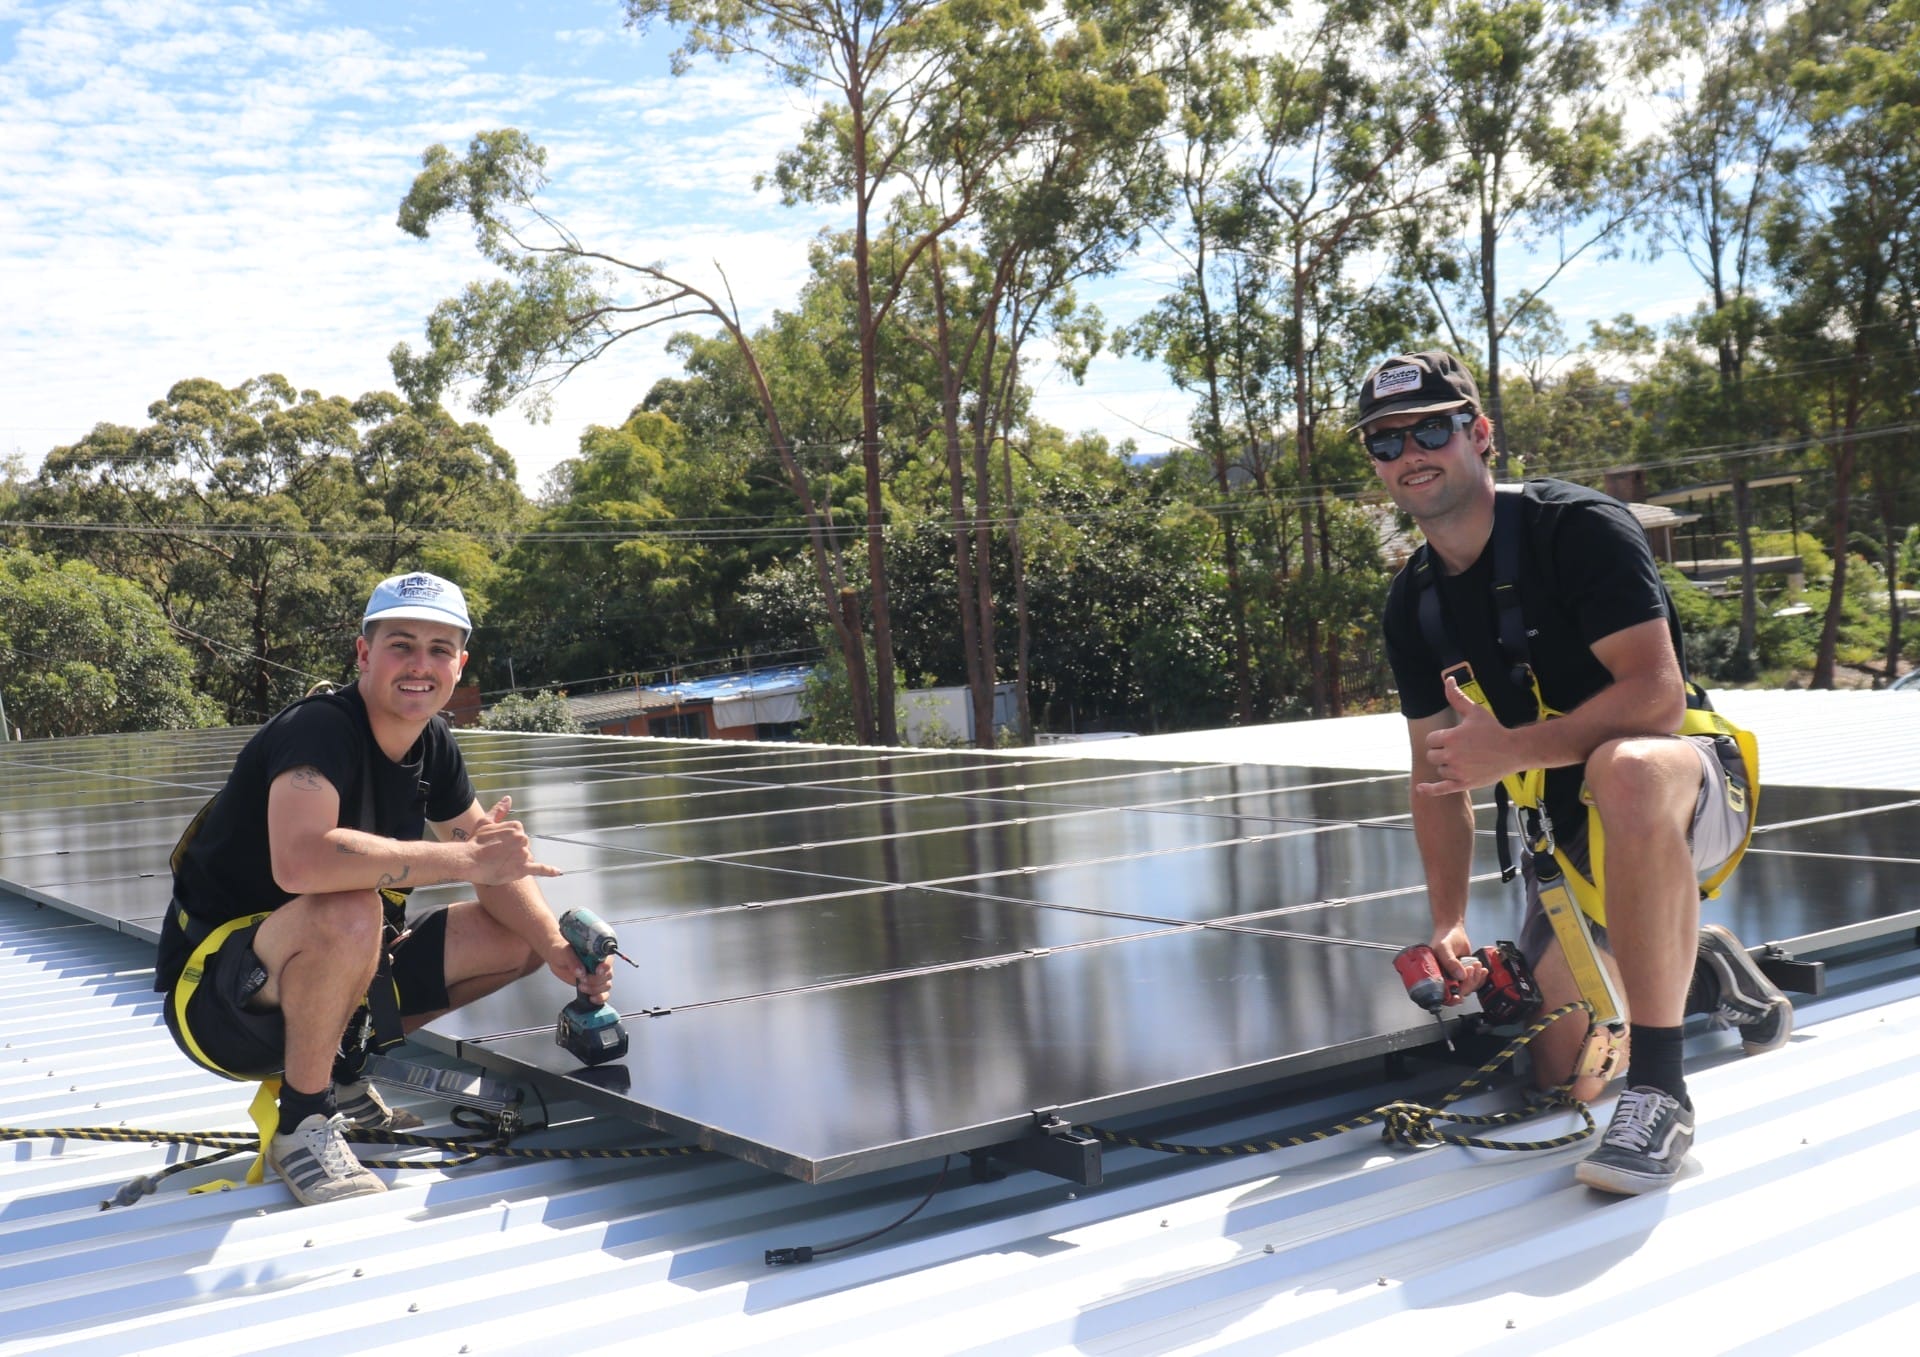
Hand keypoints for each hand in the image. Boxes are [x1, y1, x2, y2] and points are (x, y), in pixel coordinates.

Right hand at [465, 797, 561, 884]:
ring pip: (525, 859)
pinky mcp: (522, 868)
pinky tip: (557, 872)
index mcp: (517, 827)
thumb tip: (508, 798)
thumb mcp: (486, 822)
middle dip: (513, 852)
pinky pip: (539, 869)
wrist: (468, 860)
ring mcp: (524, 854)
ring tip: (501, 863)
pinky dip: (549, 871)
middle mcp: (523, 839)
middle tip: (497, 856)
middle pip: (523, 847)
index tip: (497, 846)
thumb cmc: (475, 842)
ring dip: (516, 862)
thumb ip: (499, 810)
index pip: (519, 836)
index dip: (508, 843)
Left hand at [546, 948, 614, 1003]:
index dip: (605, 967)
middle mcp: (600, 964)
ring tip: (581, 986)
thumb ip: (573, 960)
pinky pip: (603, 994)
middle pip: (608, 975)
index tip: (598, 971)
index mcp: (597, 952)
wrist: (556, 959)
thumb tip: (580, 972)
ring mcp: (597, 976)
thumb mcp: (565, 952)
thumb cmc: (562, 951)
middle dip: (595, 980)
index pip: (608, 960)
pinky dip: (600, 998)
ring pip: (606, 985)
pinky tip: (591, 998)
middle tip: (582, 979)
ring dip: (594, 989)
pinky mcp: (593, 986)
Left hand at [1416, 678, 1515, 796]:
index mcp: (1451, 737)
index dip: (1439, 738)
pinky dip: (1430, 789)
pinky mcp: (1464, 784)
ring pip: (1439, 769)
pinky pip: (1441, 789)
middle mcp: (1451, 755)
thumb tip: (1448, 680)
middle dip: (1441, 752)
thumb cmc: (1493, 730)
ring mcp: (1457, 771)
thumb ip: (1457, 697)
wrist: (1513, 751)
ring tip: (1464, 760)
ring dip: (1446, 765)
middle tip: (1458, 749)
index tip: (1452, 737)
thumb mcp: (1475, 711)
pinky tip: (1420, 788)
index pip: (1431, 740)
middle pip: (1432, 755)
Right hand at [1429, 922, 1485, 1004]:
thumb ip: (1450, 962)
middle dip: (1468, 983)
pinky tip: (1482, 970)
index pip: (1443, 994)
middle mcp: (1445, 979)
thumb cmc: (1443, 938)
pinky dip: (1481, 978)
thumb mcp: (1444, 948)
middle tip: (1470, 969)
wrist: (1453, 930)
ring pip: (1468, 988)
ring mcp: (1456, 978)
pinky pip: (1475, 983)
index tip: (1458, 997)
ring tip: (1476, 964)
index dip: (1451, 998)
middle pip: (1458, 992)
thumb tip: (1461, 976)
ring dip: (1476, 979)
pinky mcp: (1466, 975)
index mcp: (1436, 976)